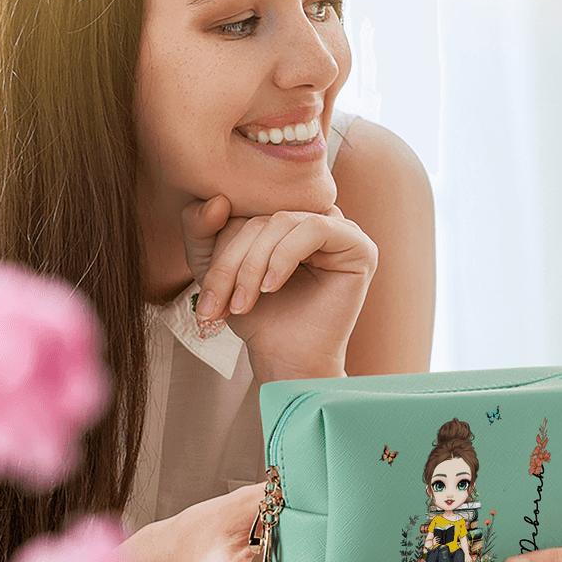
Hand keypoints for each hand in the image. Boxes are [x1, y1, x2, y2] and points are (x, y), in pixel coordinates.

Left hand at [182, 195, 377, 379]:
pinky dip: (285, 256)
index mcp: (289, 222)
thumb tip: (217, 201)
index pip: (246, 212)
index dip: (219, 249)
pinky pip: (315, 228)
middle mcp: (318, 222)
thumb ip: (200, 230)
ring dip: (254, 264)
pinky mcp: (361, 247)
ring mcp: (343, 233)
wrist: (287, 361)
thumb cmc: (261, 320)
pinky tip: (272, 287)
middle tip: (219, 304)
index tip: (206, 298)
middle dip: (233, 263)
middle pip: (262, 219)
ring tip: (244, 303)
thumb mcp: (215, 272)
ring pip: (283, 222)